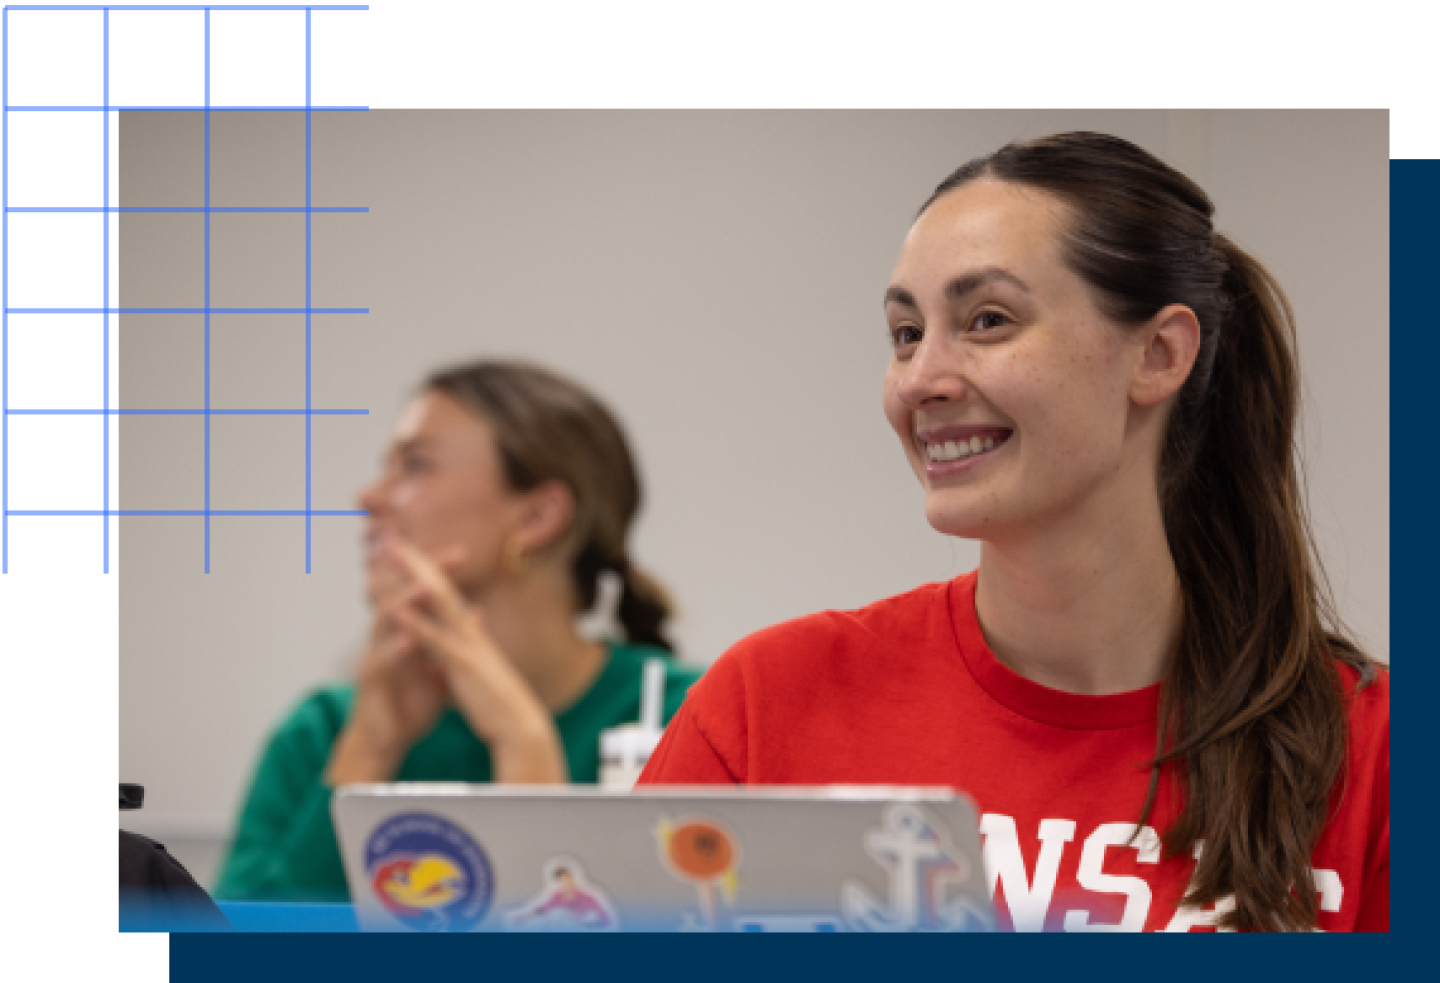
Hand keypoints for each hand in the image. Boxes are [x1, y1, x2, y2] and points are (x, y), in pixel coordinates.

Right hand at [325, 537, 449, 784]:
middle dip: (419, 573)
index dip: (436, 572)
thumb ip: (452, 638)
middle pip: (398, 594)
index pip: (417, 593)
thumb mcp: (438, 667)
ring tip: (422, 588)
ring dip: (403, 604)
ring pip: (384, 622)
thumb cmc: (410, 704)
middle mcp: (387, 637)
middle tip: (444, 558)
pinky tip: (408, 641)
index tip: (462, 553)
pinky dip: (394, 650)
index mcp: (404, 631)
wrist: (385, 741)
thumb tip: (476, 612)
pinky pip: (379, 661)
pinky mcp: (370, 682)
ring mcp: (376, 656)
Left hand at [384, 536, 567, 783]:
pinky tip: (397, 609)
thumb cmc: (502, 704)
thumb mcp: (485, 667)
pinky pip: (436, 641)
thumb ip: (476, 642)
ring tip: (393, 556)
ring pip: (439, 604)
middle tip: (393, 538)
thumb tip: (473, 621)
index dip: (426, 572)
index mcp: (471, 635)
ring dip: (415, 578)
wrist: (522, 728)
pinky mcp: (463, 666)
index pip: (445, 596)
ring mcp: (467, 646)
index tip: (405, 553)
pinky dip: (416, 623)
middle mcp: (469, 633)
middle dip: (417, 562)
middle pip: (440, 588)